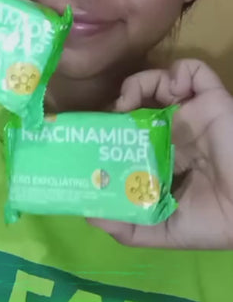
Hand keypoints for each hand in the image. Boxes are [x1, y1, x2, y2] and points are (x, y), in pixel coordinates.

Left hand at [88, 59, 232, 248]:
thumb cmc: (214, 221)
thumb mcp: (165, 231)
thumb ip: (129, 227)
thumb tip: (89, 214)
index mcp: (164, 158)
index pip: (131, 136)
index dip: (111, 132)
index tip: (91, 136)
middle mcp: (175, 132)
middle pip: (138, 106)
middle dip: (117, 107)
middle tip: (105, 118)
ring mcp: (192, 113)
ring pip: (158, 82)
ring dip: (136, 84)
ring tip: (127, 102)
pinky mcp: (211, 98)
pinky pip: (193, 70)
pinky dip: (178, 70)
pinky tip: (170, 91)